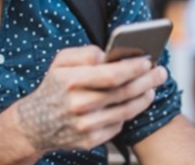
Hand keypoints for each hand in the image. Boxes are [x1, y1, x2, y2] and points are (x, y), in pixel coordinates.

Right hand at [15, 45, 166, 152]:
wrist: (33, 125)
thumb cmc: (54, 87)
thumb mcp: (60, 62)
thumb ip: (85, 53)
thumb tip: (110, 53)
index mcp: (71, 82)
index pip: (112, 74)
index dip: (134, 68)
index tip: (149, 60)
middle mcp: (78, 105)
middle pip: (124, 92)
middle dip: (148, 80)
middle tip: (160, 72)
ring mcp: (84, 126)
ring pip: (126, 110)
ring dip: (144, 97)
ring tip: (152, 87)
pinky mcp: (89, 141)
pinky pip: (118, 124)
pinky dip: (129, 113)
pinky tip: (134, 103)